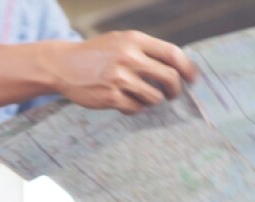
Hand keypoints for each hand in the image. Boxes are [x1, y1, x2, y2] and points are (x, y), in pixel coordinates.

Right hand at [42, 31, 199, 114]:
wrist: (62, 65)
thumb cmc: (97, 54)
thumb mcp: (121, 41)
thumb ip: (146, 50)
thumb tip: (179, 67)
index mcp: (134, 40)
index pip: (173, 54)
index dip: (188, 69)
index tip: (192, 80)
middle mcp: (128, 57)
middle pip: (170, 78)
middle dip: (175, 90)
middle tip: (171, 94)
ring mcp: (120, 78)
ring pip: (155, 98)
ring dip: (152, 100)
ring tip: (140, 95)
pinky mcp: (111, 97)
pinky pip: (137, 109)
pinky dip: (135, 108)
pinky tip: (123, 101)